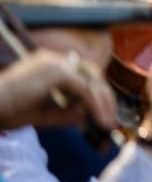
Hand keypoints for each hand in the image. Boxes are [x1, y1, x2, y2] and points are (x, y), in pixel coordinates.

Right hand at [0, 48, 115, 130]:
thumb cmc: (9, 111)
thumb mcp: (46, 113)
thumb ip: (69, 112)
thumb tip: (92, 114)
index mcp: (50, 65)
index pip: (83, 74)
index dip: (97, 93)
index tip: (104, 112)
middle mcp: (54, 59)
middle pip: (92, 74)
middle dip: (106, 97)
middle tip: (111, 120)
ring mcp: (55, 63)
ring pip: (92, 81)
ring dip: (103, 102)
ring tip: (107, 123)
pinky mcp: (56, 72)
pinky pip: (84, 89)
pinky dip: (95, 105)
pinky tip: (99, 119)